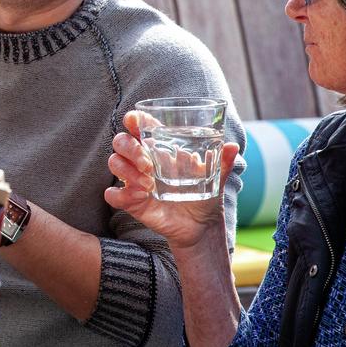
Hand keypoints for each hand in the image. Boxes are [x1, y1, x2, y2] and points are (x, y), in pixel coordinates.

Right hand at [104, 111, 238, 250]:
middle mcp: (143, 161)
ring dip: (127, 171)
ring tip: (149, 185)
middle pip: (120, 141)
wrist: (201, 227)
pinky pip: (112, 194)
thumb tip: (233, 146)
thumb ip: (222, 162)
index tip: (134, 121)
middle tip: (148, 164)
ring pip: (114, 163)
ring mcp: (135, 180)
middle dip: (129, 148)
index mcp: (160, 148)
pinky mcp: (130, 201)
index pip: (139, 126)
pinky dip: (122, 194)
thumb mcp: (215, 178)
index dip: (133, 119)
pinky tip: (140, 197)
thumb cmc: (205, 195)